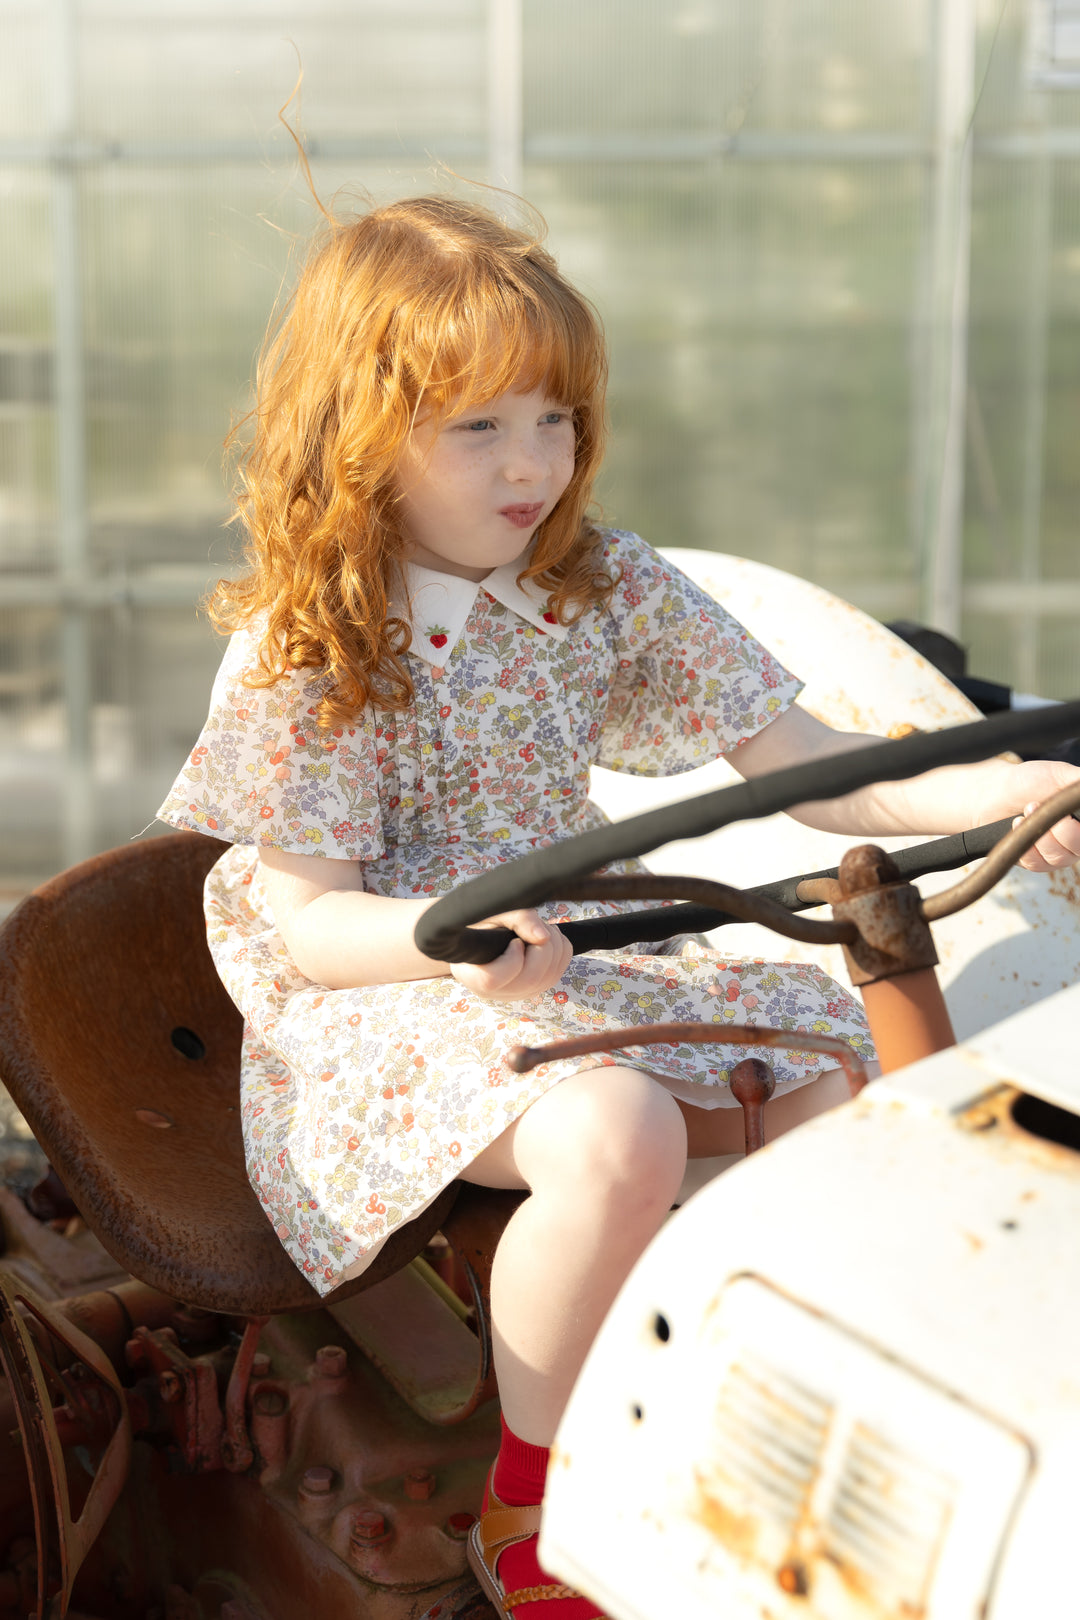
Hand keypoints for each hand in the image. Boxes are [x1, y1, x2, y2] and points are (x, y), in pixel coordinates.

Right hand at [450, 909, 572, 999]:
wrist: (483, 935)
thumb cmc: (484, 923)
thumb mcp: (495, 913)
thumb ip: (518, 919)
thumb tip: (543, 936)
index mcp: (473, 976)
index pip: (493, 979)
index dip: (511, 958)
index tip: (514, 941)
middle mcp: (495, 992)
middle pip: (530, 979)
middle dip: (542, 947)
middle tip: (535, 927)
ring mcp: (517, 994)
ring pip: (548, 978)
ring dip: (554, 946)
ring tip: (541, 928)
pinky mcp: (534, 990)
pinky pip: (557, 974)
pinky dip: (560, 951)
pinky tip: (546, 938)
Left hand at [975, 759, 1079, 871]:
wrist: (995, 792)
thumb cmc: (1030, 781)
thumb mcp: (1061, 774)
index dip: (1077, 829)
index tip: (1066, 815)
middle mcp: (1075, 840)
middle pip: (1078, 848)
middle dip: (1060, 829)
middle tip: (1036, 805)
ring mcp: (1057, 853)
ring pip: (1059, 857)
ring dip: (1040, 834)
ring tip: (1026, 811)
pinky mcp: (1036, 862)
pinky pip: (1037, 863)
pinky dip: (1026, 845)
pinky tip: (1017, 825)